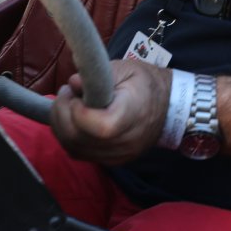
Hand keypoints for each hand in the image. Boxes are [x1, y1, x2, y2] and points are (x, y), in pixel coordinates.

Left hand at [51, 58, 169, 164]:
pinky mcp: (110, 161)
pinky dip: (68, 136)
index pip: (101, 127)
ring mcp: (117, 156)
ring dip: (60, 125)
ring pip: (74, 149)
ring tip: (67, 104)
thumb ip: (98, 74)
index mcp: (132, 114)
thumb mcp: (126, 69)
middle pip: (80, 140)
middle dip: (62, 114)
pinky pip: (79, 153)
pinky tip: (72, 119)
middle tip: (66, 93)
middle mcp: (125, 142)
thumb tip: (73, 83)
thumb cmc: (145, 85)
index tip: (75, 92)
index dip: (79, 111)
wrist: (169, 110)